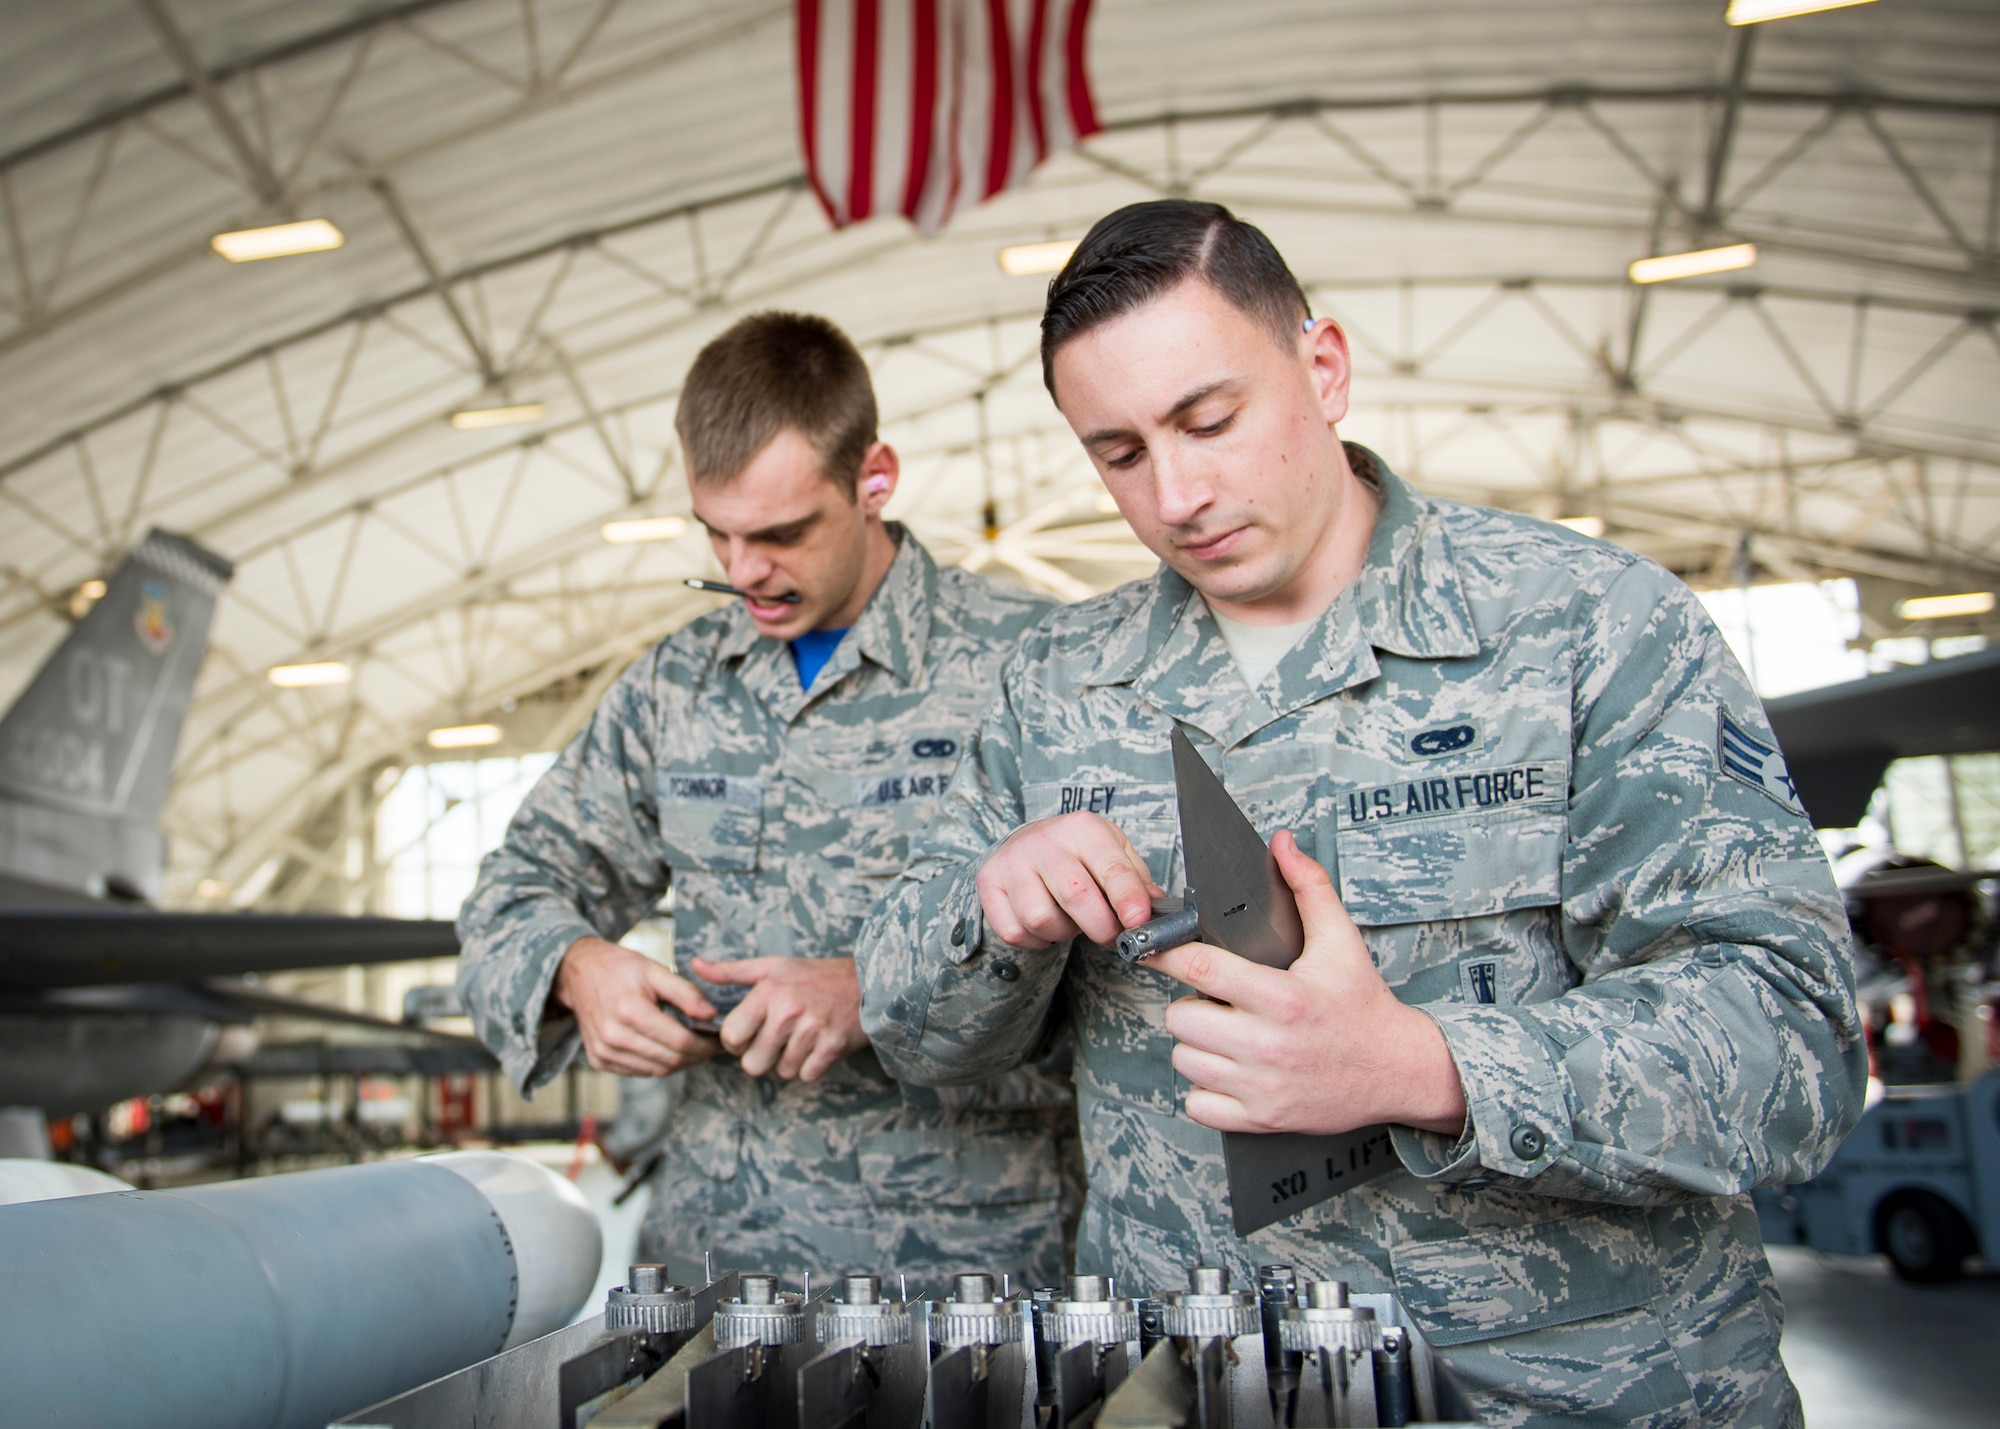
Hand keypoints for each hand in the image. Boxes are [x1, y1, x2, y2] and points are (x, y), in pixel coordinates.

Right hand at [552, 936, 720, 1075]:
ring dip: (680, 1063)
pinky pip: (639, 1072)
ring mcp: (603, 1052)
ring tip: (693, 1047)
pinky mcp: (599, 1061)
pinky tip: (668, 1049)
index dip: (704, 1044)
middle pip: (669, 1060)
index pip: (679, 1041)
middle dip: (696, 1055)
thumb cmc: (620, 968)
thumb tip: (711, 1015)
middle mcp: (613, 1036)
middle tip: (711, 1045)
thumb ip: (685, 992)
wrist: (580, 973)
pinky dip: (658, 1064)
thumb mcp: (655, 970)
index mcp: (629, 1010)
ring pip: (656, 1071)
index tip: (719, 1039)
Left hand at [690, 956, 870, 1081]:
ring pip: (781, 1072)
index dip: (736, 1041)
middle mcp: (788, 1012)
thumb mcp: (772, 967)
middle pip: (752, 1064)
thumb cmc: (815, 976)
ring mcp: (812, 1031)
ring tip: (800, 1039)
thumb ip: (731, 971)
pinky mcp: (832, 1047)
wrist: (868, 982)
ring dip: (788, 1062)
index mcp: (768, 992)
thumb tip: (695, 965)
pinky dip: (810, 1066)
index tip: (749, 1033)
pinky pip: (806, 1075)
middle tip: (776, 1041)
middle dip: (761, 1057)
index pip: (730, 1036)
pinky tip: (816, 1046)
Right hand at [975, 812, 1165, 948]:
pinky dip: (1035, 940)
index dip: (1128, 898)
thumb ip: (1136, 880)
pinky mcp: (989, 883)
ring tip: (1070, 920)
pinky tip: (1045, 924)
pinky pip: (1015, 931)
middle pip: (1075, 895)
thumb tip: (1155, 907)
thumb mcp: (1114, 852)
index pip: (1110, 867)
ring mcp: (1011, 861)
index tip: (1138, 922)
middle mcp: (1044, 840)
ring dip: (1063, 932)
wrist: (1028, 843)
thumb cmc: (1079, 853)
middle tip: (1111, 935)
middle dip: (1100, 927)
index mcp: (1083, 829)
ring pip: (1041, 918)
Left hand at [1146, 830, 1467, 1136]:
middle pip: (1181, 1017)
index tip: (1154, 950)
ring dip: (1197, 1045)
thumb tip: (1282, 843)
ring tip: (1226, 1033)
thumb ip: (1308, 887)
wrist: (1400, 1070)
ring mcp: (1262, 1087)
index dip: (1167, 954)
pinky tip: (1230, 1070)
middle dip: (1191, 1003)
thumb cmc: (1363, 1004)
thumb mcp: (1340, 941)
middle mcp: (1268, 1045)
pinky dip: (1206, 1090)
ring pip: (1184, 1059)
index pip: (1200, 968)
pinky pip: (1198, 1105)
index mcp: (1283, 997)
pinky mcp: (1261, 1119)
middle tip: (1217, 1000)